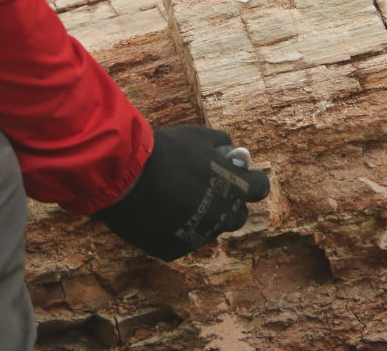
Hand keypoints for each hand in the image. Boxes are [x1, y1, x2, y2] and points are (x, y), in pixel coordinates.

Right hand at [92, 125, 270, 261]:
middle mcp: (224, 216)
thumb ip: (222, 144)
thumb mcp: (199, 137)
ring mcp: (201, 236)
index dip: (251, 180)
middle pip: (239, 215)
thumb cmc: (166, 152)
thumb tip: (231, 152)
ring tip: (180, 200)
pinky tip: (161, 213)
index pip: (260, 187)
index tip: (241, 176)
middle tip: (210, 190)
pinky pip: (185, 239)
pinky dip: (178, 228)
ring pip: (212, 229)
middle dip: (229, 203)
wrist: (127, 177)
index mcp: (235, 187)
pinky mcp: (176, 250)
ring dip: (204, 217)